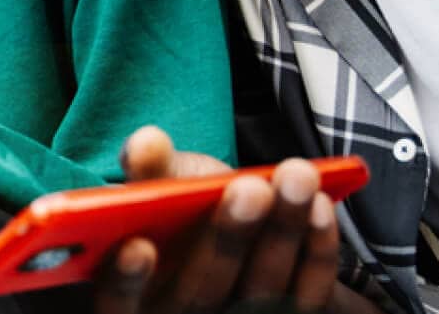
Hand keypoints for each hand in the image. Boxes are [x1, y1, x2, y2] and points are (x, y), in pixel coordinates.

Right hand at [92, 127, 365, 313]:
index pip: (119, 306)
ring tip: (296, 176)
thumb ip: (149, 171)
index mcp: (137, 297)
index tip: (139, 245)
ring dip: (282, 232)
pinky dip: (316, 250)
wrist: (239, 231)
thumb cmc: (185, 215)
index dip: (124, 281)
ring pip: (260, 292)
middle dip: (229, 238)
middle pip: (200, 294)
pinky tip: (320, 204)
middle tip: (250, 188)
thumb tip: (145, 141)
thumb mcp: (162, 190)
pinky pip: (307, 294)